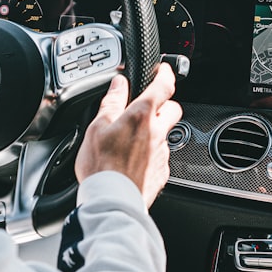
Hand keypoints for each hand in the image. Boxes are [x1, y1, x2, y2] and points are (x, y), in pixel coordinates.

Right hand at [74, 64, 182, 206]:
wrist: (113, 202)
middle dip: (165, 104)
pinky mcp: (161, 172)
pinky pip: (160, 156)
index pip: (163, 86)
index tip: (164, 70)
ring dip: (154, 132)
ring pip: (166, 134)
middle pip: (173, 109)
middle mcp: (158, 133)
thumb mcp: (97, 127)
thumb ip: (112, 102)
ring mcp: (162, 153)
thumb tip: (119, 84)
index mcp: (142, 116)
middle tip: (149, 107)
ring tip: (132, 140)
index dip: (165, 74)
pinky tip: (134, 161)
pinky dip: (151, 154)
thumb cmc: (102, 167)